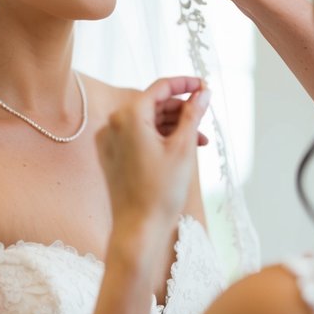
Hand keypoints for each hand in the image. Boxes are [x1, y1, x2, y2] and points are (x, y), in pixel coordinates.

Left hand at [96, 77, 210, 233]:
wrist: (138, 228)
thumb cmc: (161, 191)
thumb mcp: (183, 148)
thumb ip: (193, 114)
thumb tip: (202, 93)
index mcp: (129, 116)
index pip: (161, 87)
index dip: (185, 84)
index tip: (204, 87)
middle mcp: (113, 123)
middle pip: (153, 104)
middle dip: (181, 110)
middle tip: (205, 119)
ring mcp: (109, 139)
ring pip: (147, 121)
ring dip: (173, 126)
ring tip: (199, 139)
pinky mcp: (110, 154)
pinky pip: (137, 136)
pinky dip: (158, 138)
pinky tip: (180, 148)